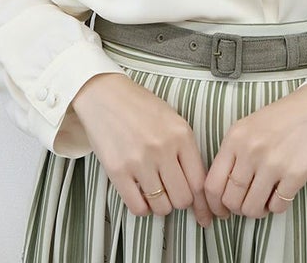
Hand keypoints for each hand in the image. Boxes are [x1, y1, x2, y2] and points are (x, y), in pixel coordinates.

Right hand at [71, 73, 212, 227]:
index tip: (201, 211)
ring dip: (160, 205)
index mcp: (181, 134)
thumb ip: (185, 149)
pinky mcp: (117, 171)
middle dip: (179, 201)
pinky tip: (141, 196)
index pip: (199, 181)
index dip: (201, 201)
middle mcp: (163, 148)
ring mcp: (139, 161)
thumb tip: (195, 185)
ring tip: (155, 192)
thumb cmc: (141, 107)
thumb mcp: (172, 120)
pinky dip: (142, 208)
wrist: (105, 95)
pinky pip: (137, 207)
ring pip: (161, 206)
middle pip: (183, 198)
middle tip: (172, 193)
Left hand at [203, 76, 306, 218]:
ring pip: (252, 208)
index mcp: (235, 137)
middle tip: (248, 203)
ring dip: (258, 210)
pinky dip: (277, 206)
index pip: (212, 184)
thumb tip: (222, 191)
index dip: (214, 205)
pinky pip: (277, 207)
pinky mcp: (295, 174)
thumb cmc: (283, 118)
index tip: (221, 211)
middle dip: (238, 208)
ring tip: (266, 199)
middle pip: (231, 200)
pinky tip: (282, 192)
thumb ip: (233, 154)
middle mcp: (250, 150)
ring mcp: (273, 163)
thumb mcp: (249, 127)